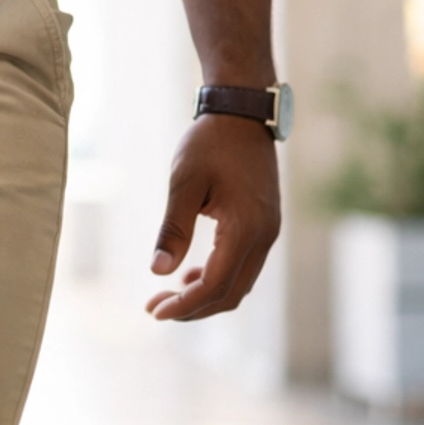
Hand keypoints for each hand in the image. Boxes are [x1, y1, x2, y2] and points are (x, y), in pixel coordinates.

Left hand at [146, 114, 280, 321]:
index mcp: (245, 228)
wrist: (243, 113)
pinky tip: (191, 274)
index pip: (216, 285)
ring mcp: (269, 232)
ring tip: (169, 294)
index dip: (185, 304)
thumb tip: (158, 272)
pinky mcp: (266, 226)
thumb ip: (173, 229)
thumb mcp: (184, 182)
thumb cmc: (210, 143)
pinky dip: (219, 279)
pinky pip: (244, 267)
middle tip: (156, 307)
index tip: (154, 310)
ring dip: (206, 296)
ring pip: (240, 284)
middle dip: (193, 308)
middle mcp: (265, 237)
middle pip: (231, 294)